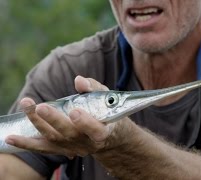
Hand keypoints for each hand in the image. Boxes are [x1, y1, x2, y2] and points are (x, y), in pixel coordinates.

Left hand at [5, 76, 133, 156]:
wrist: (110, 136)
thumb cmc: (109, 113)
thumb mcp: (107, 99)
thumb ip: (94, 88)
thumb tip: (78, 80)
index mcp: (103, 131)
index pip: (96, 130)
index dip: (85, 123)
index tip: (74, 112)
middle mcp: (87, 143)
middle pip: (69, 133)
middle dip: (54, 120)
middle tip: (41, 106)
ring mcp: (73, 148)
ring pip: (53, 138)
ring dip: (38, 123)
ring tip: (27, 105)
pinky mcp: (62, 149)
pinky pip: (42, 148)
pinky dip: (26, 144)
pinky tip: (11, 138)